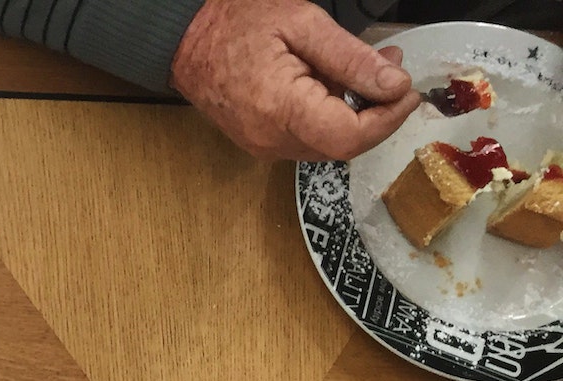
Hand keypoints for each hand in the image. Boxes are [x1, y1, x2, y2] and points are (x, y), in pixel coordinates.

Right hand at [169, 0, 417, 160]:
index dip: (387, 120)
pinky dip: (332, 118)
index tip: (406, 91)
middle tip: (392, 69)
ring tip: (366, 70)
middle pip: (343, 147)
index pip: (350, 137)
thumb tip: (393, 84)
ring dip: (357, 115)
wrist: (185, 40)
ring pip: (328, 147)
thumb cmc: (235, 23)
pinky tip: (334, 85)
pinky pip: (308, 141)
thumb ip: (351, 58)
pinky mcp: (261, 144)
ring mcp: (264, 146)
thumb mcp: (303, 23)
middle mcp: (271, 139)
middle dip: (378, 114)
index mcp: (281, 109)